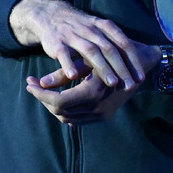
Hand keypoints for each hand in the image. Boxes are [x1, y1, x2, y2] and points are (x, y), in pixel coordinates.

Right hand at [10, 0, 150, 89]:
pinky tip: (74, 76)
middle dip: (121, 68)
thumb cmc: (80, 27)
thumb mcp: (99, 28)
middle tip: (130, 85)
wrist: (50, 15)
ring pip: (91, 52)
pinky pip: (64, 54)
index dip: (133, 60)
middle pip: (109, 49)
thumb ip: (114, 42)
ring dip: (103, 68)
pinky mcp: (57, 43)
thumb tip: (134, 60)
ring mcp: (73, 35)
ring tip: (112, 84)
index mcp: (102, 26)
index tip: (140, 76)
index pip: (122, 43)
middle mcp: (90, 29)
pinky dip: (68, 64)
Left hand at [26, 42, 159, 125]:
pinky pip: (78, 119)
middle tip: (32, 83)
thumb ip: (65, 71)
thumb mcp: (90, 58)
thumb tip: (41, 81)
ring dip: (52, 105)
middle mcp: (98, 108)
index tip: (30, 82)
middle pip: (60, 112)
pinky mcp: (104, 116)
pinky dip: (65, 110)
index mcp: (94, 92)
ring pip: (67, 118)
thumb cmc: (116, 53)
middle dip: (43, 98)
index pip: (58, 102)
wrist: (143, 65)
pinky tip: (59, 94)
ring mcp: (102, 115)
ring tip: (43, 88)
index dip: (41, 94)